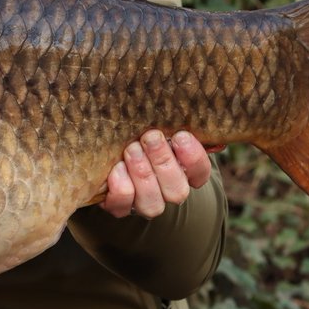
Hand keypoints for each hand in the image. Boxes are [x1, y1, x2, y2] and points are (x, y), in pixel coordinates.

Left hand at [100, 130, 217, 218]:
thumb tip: (178, 100)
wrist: (107, 149)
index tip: (180, 136)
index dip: (193, 157)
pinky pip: (122, 207)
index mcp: (184, 171)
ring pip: (153, 204)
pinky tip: (117, 168)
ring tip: (132, 150)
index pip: (200, 172)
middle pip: (177, 190)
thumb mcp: (155, 124)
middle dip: (163, 162)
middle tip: (150, 138)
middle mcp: (167, 192)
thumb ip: (167, 121)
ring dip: (143, 174)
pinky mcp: (119, 208)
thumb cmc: (138, 132)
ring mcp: (144, 203)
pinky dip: (120, 188)